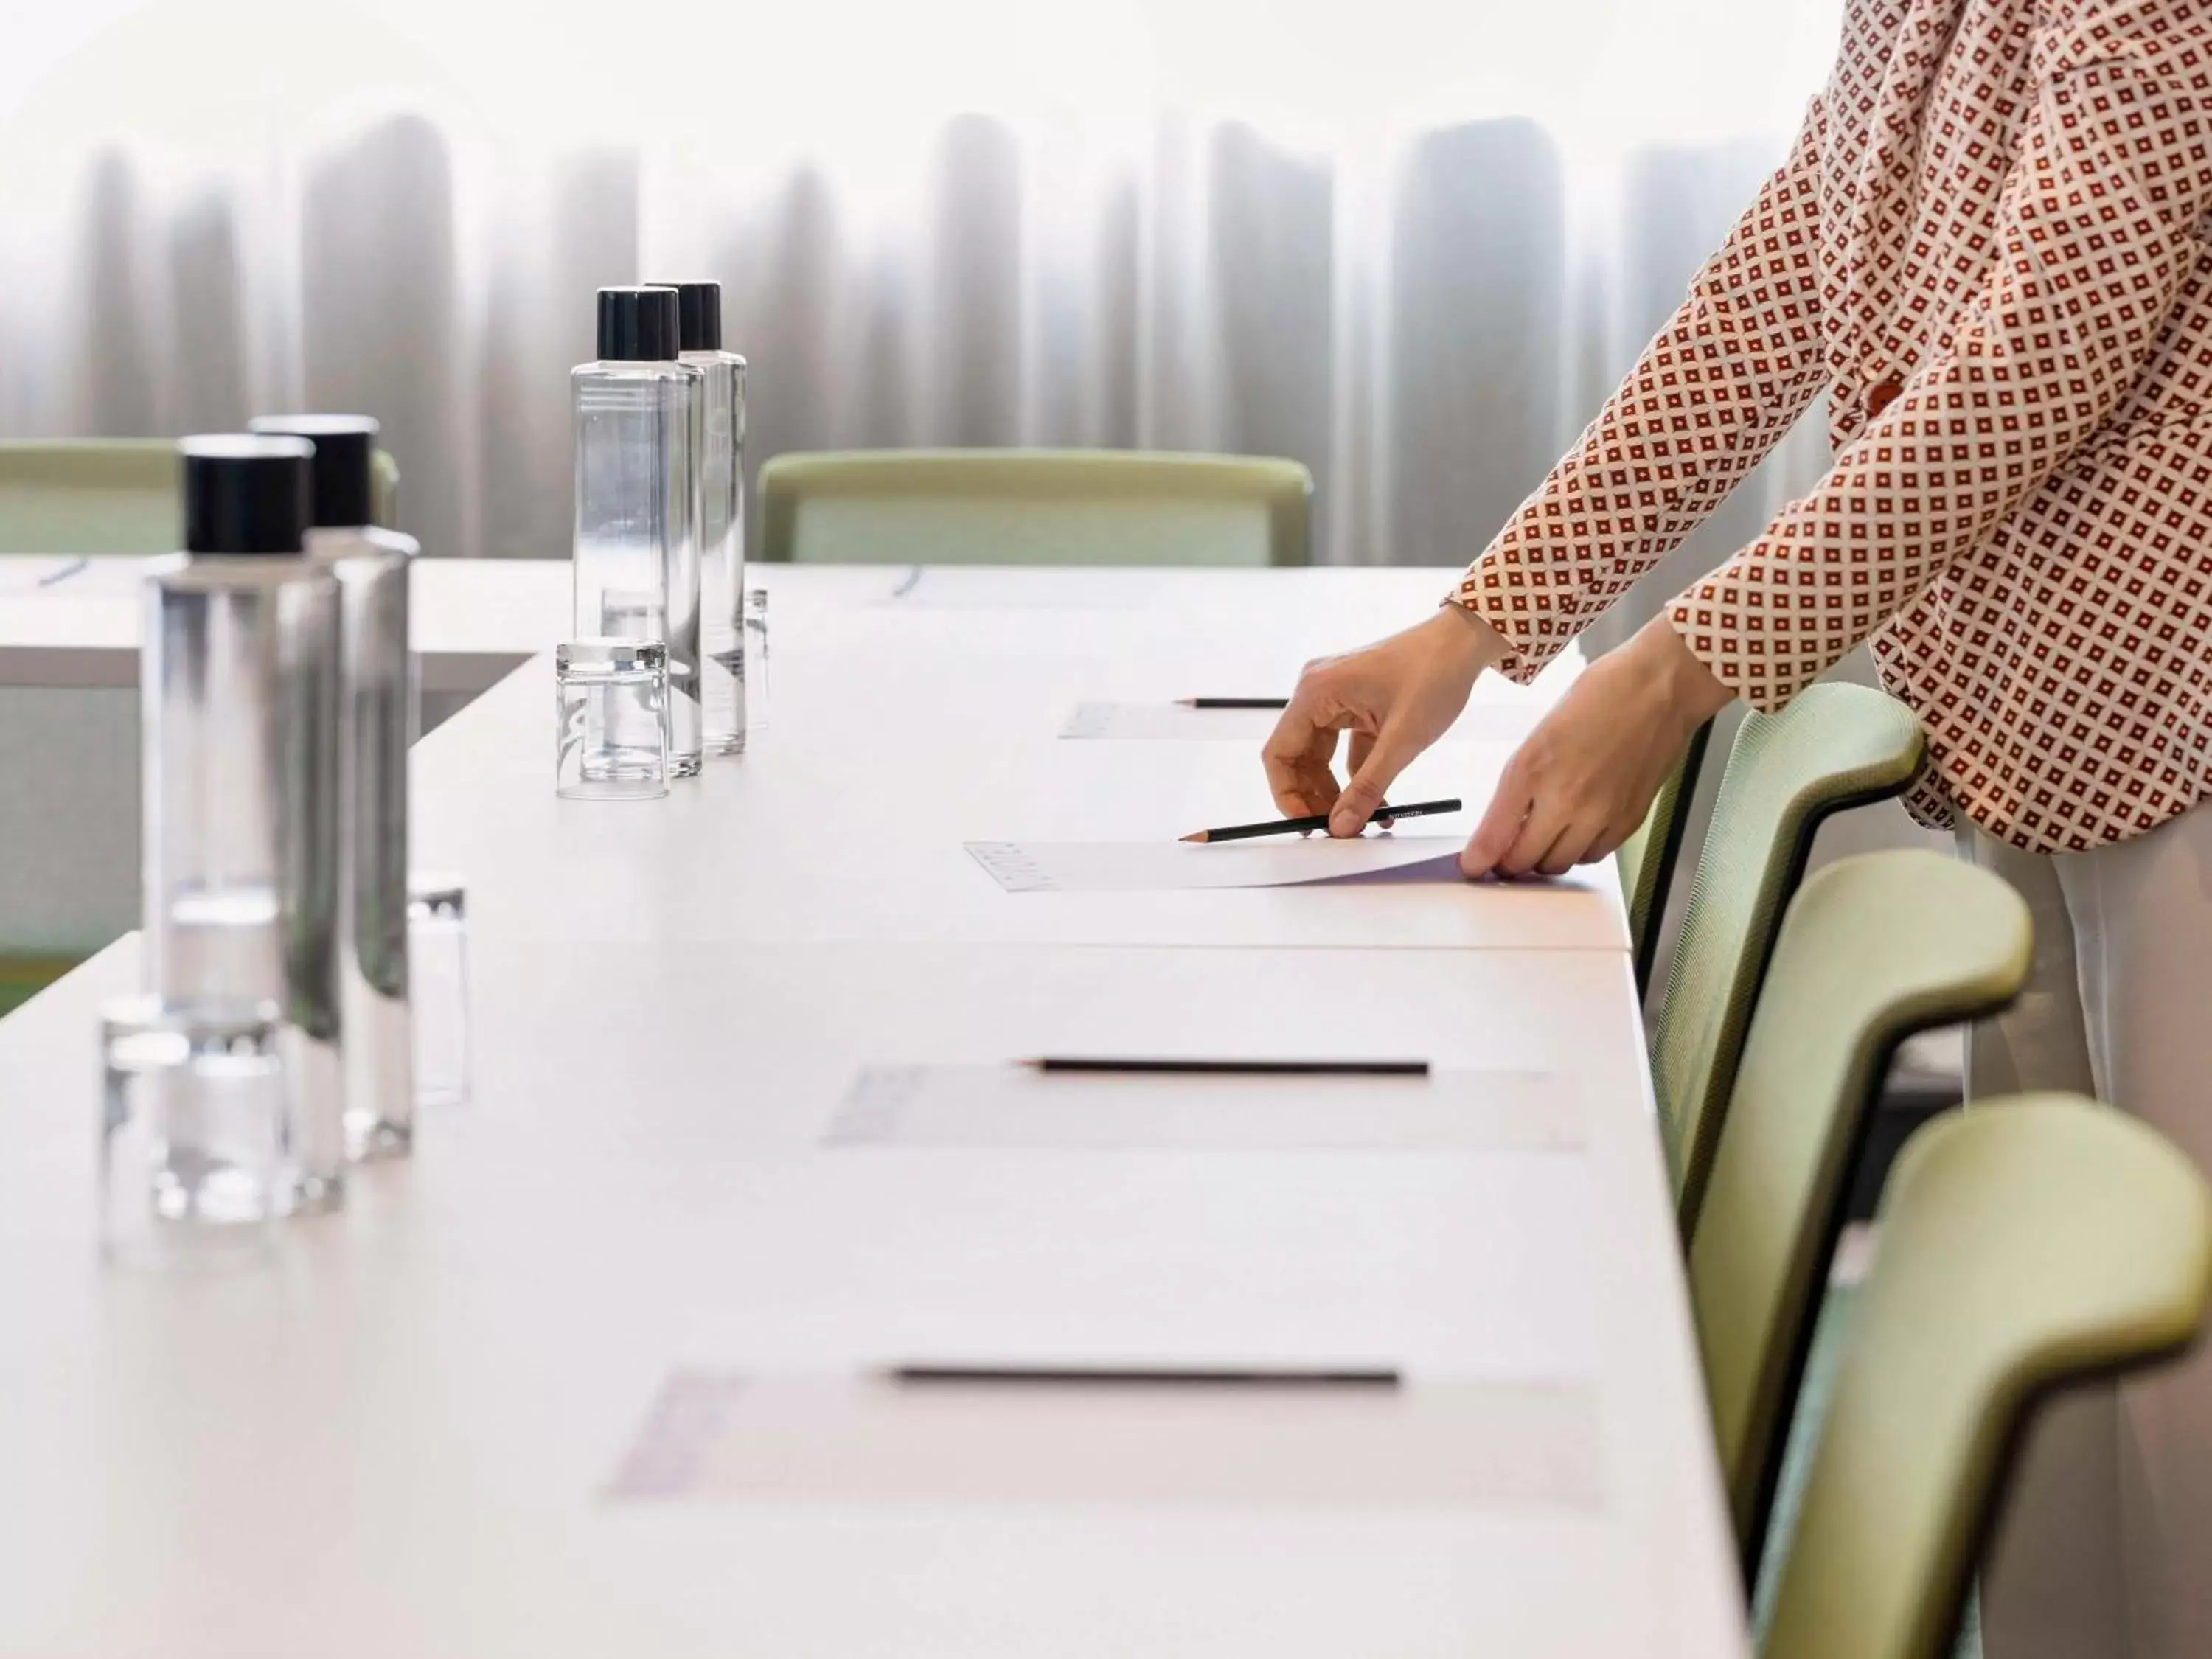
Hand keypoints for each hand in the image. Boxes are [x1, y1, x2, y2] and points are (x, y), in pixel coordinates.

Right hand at [1263, 605, 1506, 836]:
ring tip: (1361, 818)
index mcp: (1316, 692)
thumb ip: (1368, 786)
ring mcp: (1335, 697)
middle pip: (1297, 757)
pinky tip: (1379, 799)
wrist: (1464, 640)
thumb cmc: (1435, 673)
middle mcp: (1317, 691)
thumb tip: (1342, 825)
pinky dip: (1357, 775)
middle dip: (1314, 797)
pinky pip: (1343, 748)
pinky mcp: (1354, 703)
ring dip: (1337, 790)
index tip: (1307, 824)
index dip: (1286, 795)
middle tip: (1337, 827)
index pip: (1278, 753)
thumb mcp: (1402, 740)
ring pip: (1319, 756)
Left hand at [1460, 616, 1733, 878]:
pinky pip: (1594, 856)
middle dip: (1508, 861)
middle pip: (1523, 861)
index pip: (1494, 838)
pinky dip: (1578, 851)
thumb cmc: (1603, 694)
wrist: (1661, 687)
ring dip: (1543, 859)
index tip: (1472, 865)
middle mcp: (1564, 798)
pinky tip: (1575, 831)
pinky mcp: (1629, 819)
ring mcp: (1600, 813)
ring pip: (1559, 865)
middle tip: (1505, 852)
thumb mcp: (1541, 734)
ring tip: (1541, 839)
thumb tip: (1504, 820)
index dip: (1477, 859)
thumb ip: (1519, 782)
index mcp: (1532, 770)